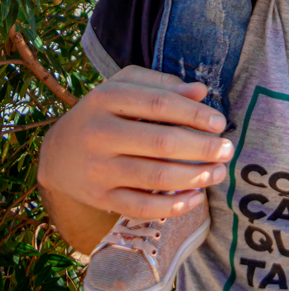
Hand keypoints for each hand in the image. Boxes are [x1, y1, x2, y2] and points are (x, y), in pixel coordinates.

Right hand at [37, 66, 233, 220]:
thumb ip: (162, 85)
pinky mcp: (99, 197)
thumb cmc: (104, 111)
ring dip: (194, 176)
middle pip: (161, 142)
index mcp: (107, 98)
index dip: (194, 114)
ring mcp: (98, 168)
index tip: (219, 122)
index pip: (160, 104)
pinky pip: (140, 206)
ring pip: (155, 176)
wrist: (58, 151)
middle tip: (227, 150)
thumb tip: (200, 91)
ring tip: (218, 172)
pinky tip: (196, 198)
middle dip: (201, 148)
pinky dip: (172, 205)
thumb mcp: (125, 86)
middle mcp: (99, 133)